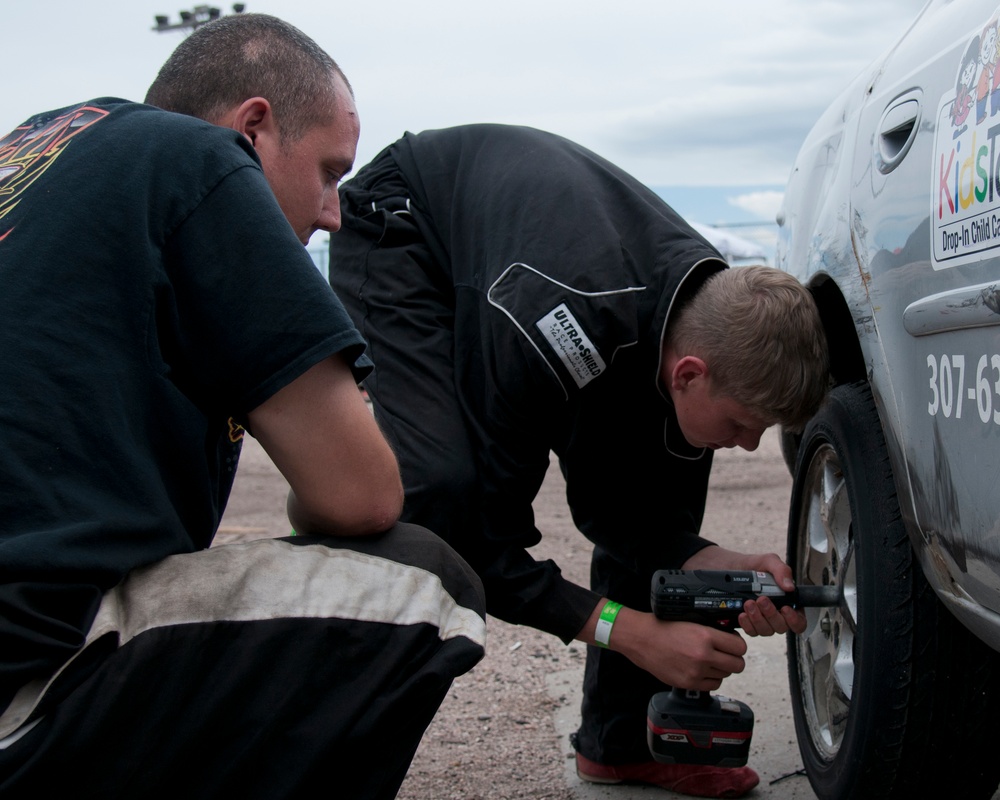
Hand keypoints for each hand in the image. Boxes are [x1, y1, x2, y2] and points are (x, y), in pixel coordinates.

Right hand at [603, 607, 747, 690]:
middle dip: (734, 659)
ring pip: (726, 675)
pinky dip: (711, 678)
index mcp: (705, 636)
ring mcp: (696, 672)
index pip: (740, 647)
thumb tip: (730, 638)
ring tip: (709, 660)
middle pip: (737, 664)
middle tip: (726, 654)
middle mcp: (703, 655)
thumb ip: (712, 630)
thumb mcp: (691, 621)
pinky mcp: (689, 683)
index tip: (733, 644)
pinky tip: (702, 669)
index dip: (738, 645)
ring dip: (721, 668)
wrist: (642, 639)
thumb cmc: (663, 627)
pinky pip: (713, 685)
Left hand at [682, 546, 806, 635]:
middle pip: (781, 627)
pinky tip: (742, 614)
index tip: (785, 609)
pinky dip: (747, 625)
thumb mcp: (767, 561)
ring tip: (749, 604)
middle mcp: (775, 614)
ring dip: (758, 619)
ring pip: (766, 631)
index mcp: (786, 602)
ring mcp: (761, 620)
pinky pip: (751, 632)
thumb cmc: (751, 565)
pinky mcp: (747, 623)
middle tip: (761, 600)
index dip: (795, 620)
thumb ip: (781, 570)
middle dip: (771, 615)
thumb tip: (790, 587)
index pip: (798, 621)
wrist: (726, 568)